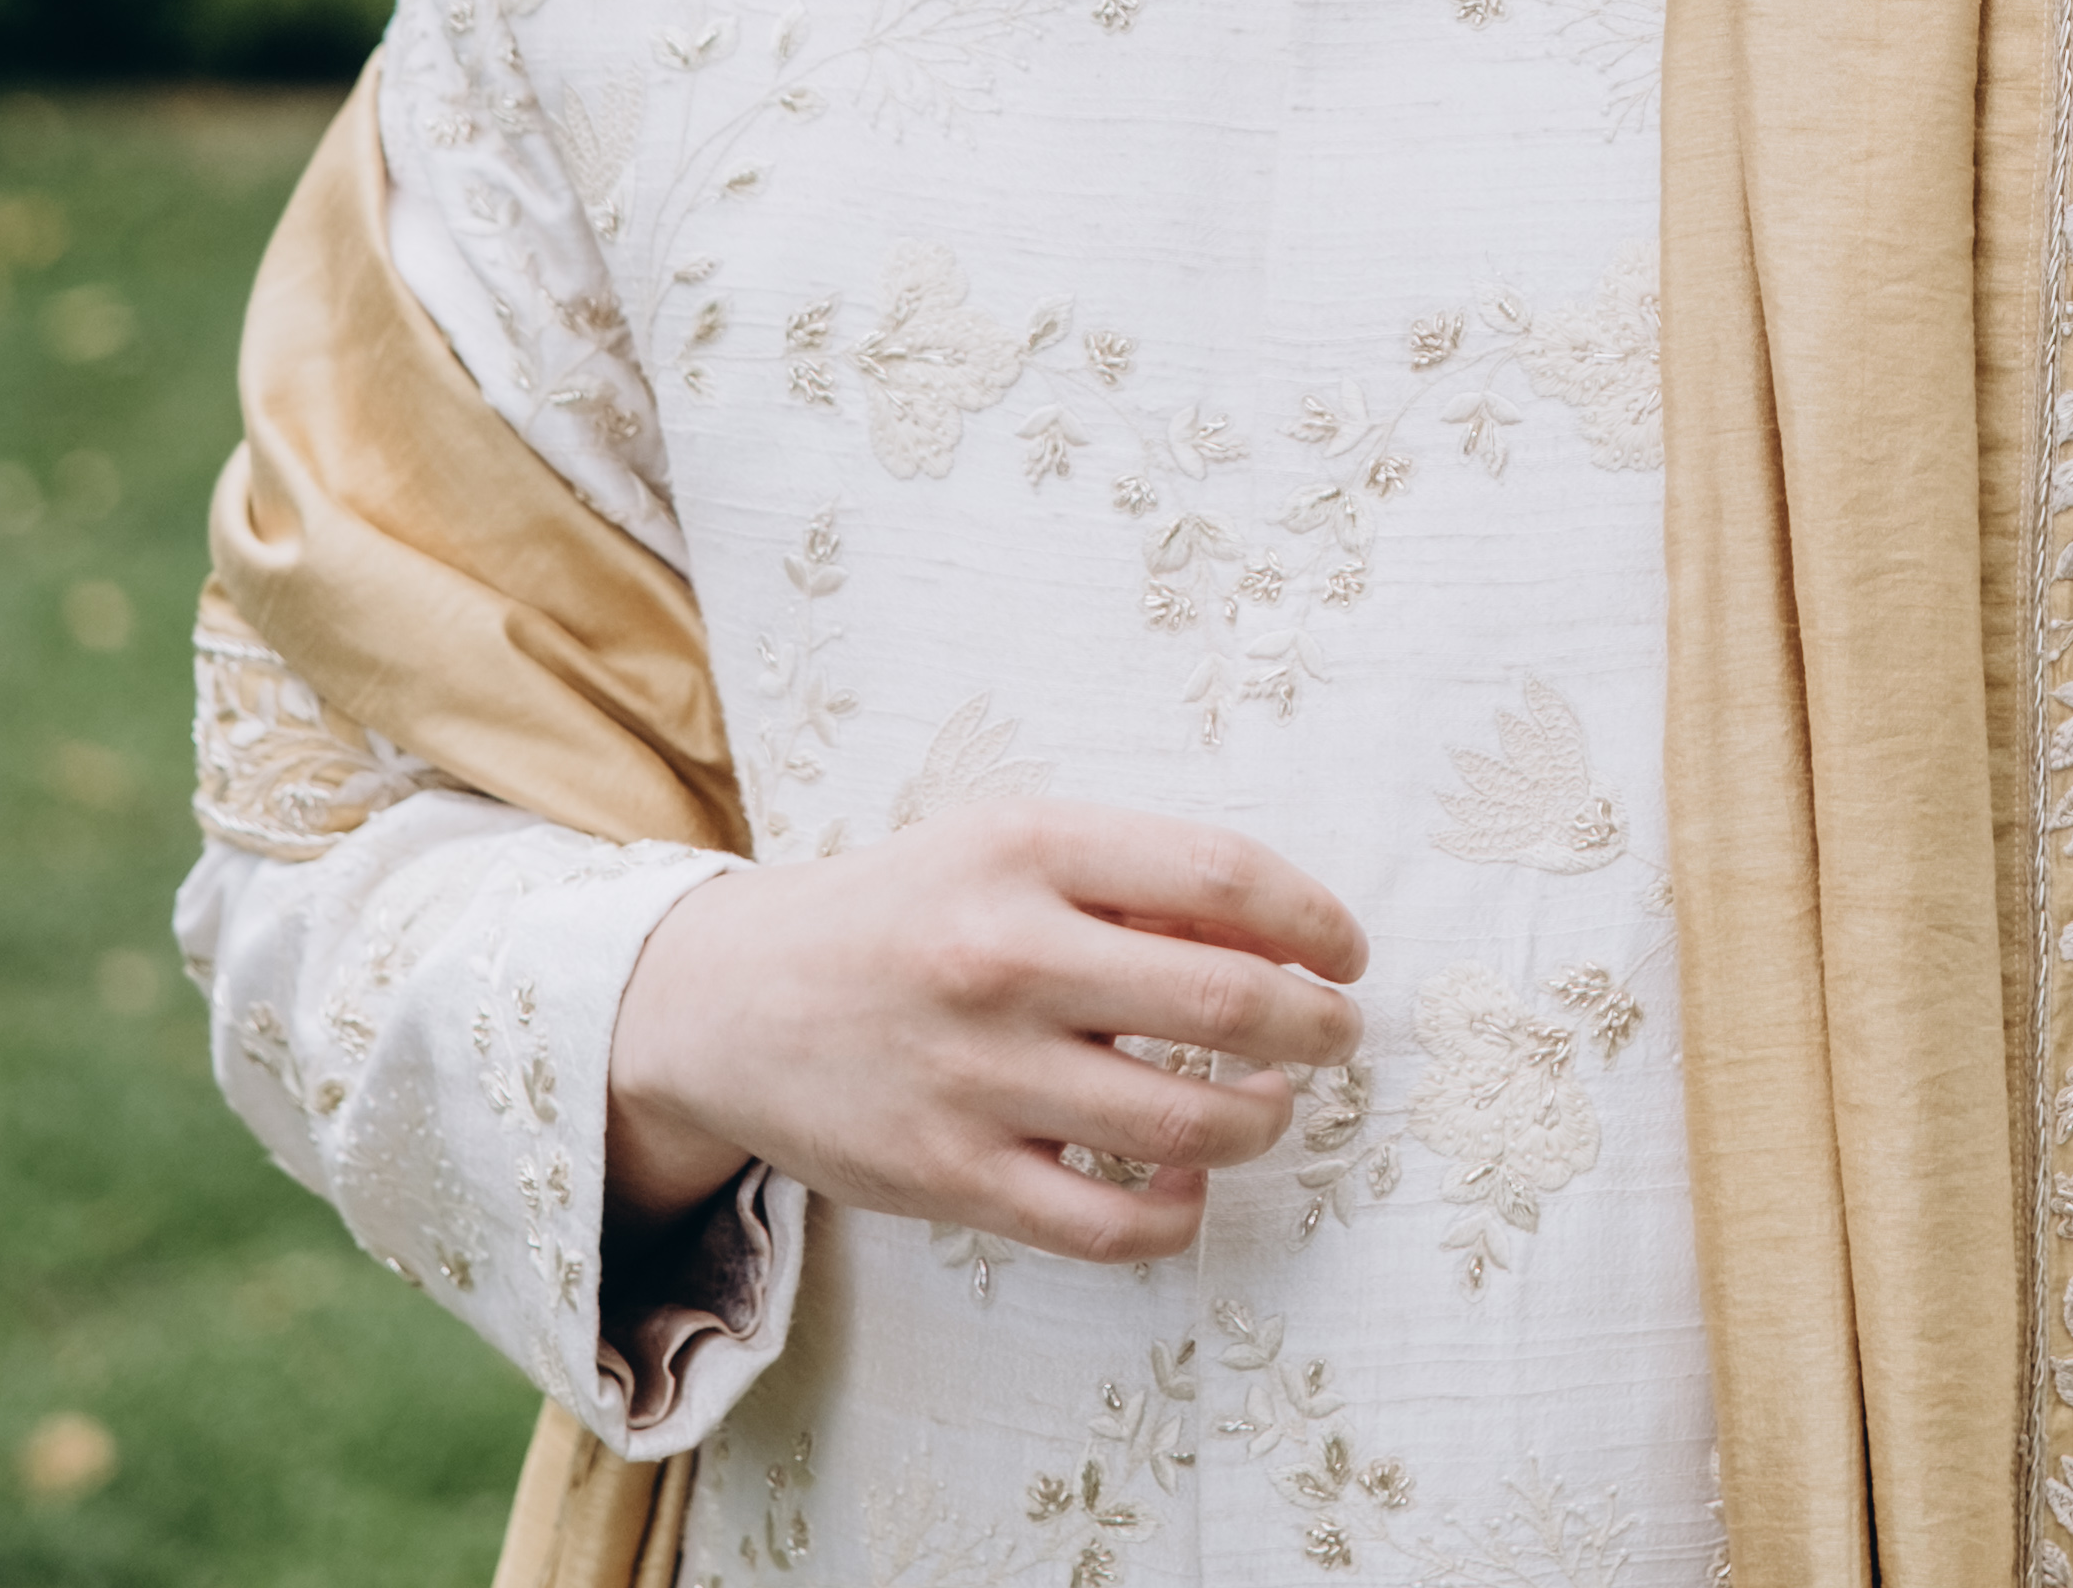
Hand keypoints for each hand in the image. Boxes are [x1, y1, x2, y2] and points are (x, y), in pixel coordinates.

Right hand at [605, 799, 1368, 1264]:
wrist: (726, 999)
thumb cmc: (903, 913)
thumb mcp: (1007, 847)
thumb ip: (1136, 881)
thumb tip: (1285, 936)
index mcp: (1028, 849)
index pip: (1226, 877)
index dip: (1315, 919)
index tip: (1347, 952)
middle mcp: (1003, 957)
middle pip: (1225, 1003)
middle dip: (1316, 1028)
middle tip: (1334, 1035)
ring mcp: (975, 1076)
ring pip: (1186, 1123)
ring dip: (1264, 1119)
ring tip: (1269, 1103)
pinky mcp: (949, 1176)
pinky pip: (1110, 1224)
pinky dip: (1180, 1212)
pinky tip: (1189, 1181)